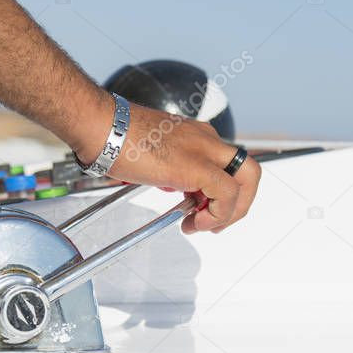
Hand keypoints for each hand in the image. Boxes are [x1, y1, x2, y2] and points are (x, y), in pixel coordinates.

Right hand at [78, 101, 260, 233]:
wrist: (104, 127)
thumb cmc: (116, 137)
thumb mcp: (155, 155)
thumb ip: (173, 169)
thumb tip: (176, 188)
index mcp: (197, 136)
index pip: (228, 165)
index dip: (222, 193)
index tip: (201, 208)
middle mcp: (207, 139)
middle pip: (248, 171)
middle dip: (240, 203)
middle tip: (216, 222)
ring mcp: (205, 150)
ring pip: (247, 180)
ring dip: (229, 212)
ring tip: (200, 225)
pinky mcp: (198, 166)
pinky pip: (227, 194)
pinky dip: (218, 214)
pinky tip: (195, 222)